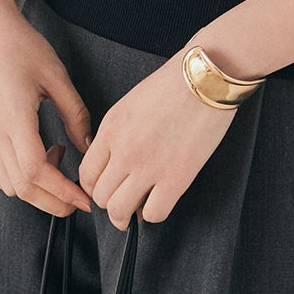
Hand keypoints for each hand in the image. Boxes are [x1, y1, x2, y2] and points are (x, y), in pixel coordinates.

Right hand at [0, 0, 94, 216]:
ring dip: (34, 189)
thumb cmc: (22, 47)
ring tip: (58, 160)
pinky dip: (14, 179)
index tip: (85, 200)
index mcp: (14, 119)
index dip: (62, 192)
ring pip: (6, 184)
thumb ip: (75, 114)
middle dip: (52, 202)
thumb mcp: (57, 76)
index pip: (36, 173)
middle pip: (21, 187)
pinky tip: (35, 158)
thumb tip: (88, 146)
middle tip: (79, 201)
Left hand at [78, 51, 239, 228]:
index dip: (94, 187)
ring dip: (127, 216)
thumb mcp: (131, 103)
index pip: (87, 173)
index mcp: (111, 128)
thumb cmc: (175, 84)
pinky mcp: (176, 177)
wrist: (206, 78)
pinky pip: (154, 213)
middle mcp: (124, 150)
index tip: (105, 189)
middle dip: (109, 203)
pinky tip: (159, 203)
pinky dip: (153, 214)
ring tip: (136, 212)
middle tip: (122, 201)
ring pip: (120, 210)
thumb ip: (118, 132)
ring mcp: (148, 166)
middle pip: (100, 196)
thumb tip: (115, 158)